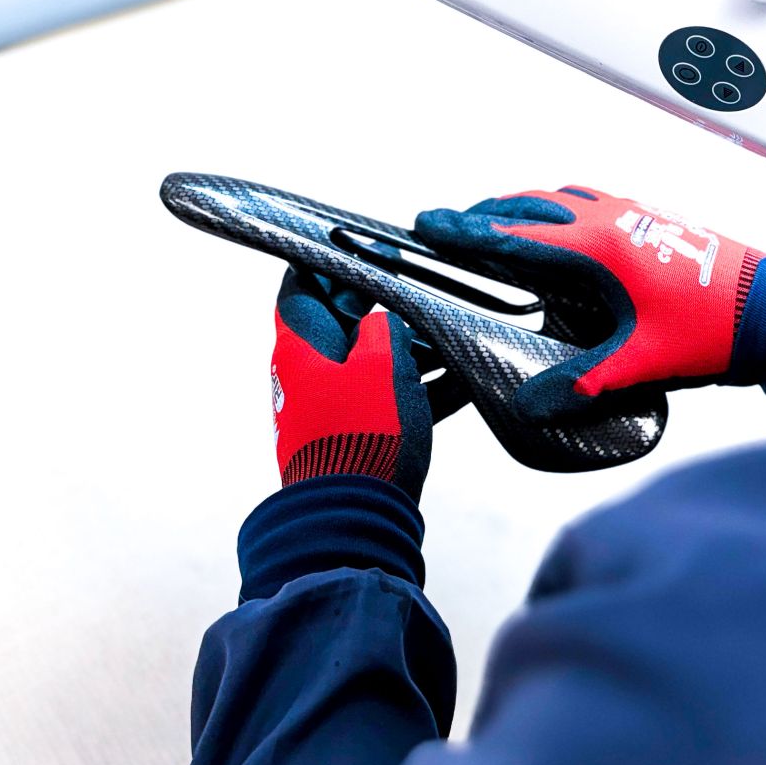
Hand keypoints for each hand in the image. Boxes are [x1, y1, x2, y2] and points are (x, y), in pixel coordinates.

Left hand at [270, 265, 434, 499]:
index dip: (333, 258)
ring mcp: (331, 403)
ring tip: (456, 337)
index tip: (365, 245)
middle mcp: (309, 371)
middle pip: (345, 320)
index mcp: (301, 343)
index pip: (304, 282)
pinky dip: (421, 386)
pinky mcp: (356, 432)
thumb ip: (385, 326)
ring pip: (374, 359)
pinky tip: (464, 382)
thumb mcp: (382, 362)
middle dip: (387, 304)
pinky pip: (389, 396)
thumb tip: (385, 320)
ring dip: (413, 348)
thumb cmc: (361, 436)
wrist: (352, 519)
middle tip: (425, 287)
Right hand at [414, 185, 765, 422]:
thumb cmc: (714, 330)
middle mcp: (611, 219)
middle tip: (443, 223)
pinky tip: (555, 223)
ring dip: (519, 206)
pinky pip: (588, 200)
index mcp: (600, 248)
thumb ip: (586, 381)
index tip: (428, 223)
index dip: (466, 231)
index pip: (516, 236)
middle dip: (482, 214)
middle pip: (529, 206)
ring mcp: (632, 212)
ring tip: (489, 221)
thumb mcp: (644, 361)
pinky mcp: (650, 217)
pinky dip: (556, 206)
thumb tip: (531, 409)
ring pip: (558, 197)